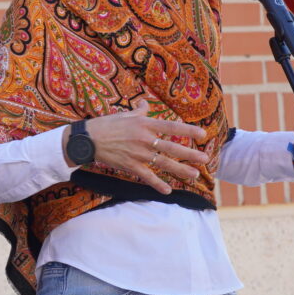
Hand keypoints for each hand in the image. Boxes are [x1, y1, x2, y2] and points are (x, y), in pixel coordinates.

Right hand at [78, 101, 210, 194]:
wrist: (88, 139)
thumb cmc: (106, 125)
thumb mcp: (124, 115)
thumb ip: (139, 111)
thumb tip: (146, 104)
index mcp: (144, 124)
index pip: (171, 127)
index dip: (188, 131)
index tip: (202, 134)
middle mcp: (144, 139)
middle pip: (172, 148)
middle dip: (190, 154)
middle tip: (205, 159)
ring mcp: (138, 153)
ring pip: (163, 163)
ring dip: (180, 170)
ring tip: (194, 175)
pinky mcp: (130, 165)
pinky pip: (147, 176)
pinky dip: (158, 184)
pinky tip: (168, 191)